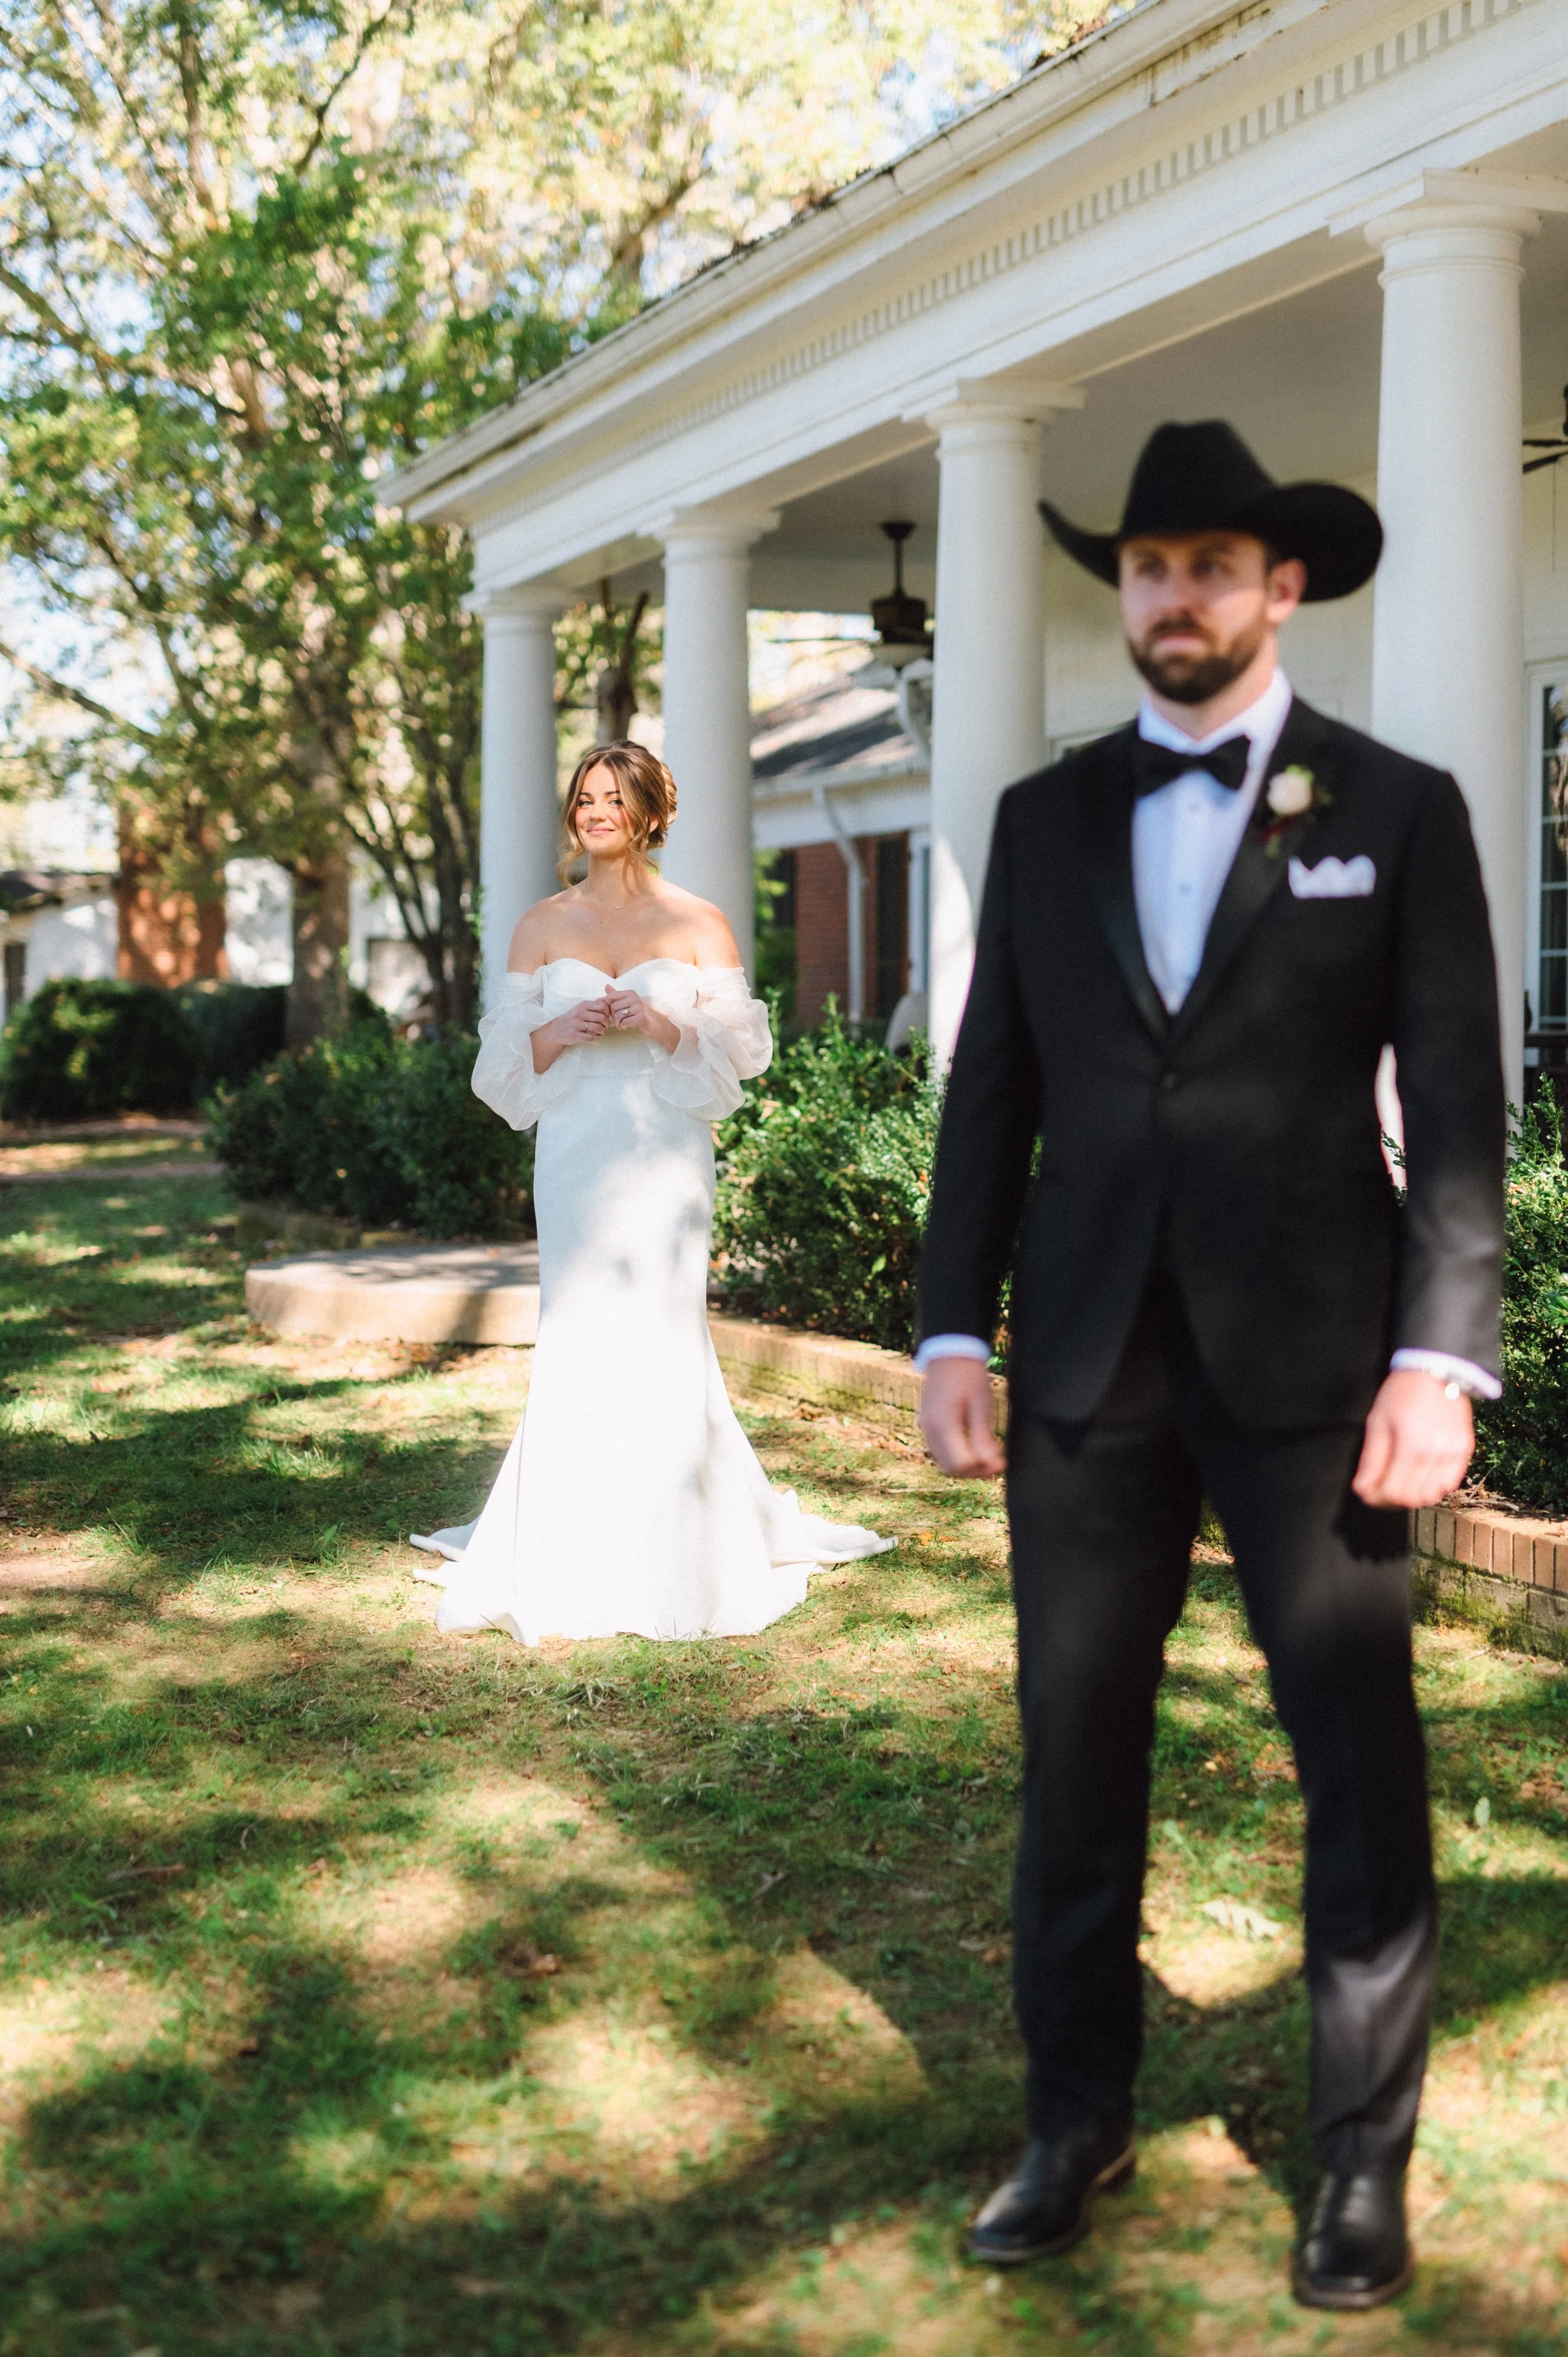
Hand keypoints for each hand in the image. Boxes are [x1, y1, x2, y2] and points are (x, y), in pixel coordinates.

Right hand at [532, 994, 610, 1072]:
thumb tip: (608, 998)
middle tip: (606, 1025)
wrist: (557, 1029)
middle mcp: (579, 1013)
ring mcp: (576, 1024)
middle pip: (601, 1018)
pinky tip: (597, 1036)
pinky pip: (591, 1037)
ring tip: (602, 1031)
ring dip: (603, 1031)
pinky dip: (597, 1037)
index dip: (608, 1012)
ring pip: (597, 1028)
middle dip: (607, 1023)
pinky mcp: (575, 1035)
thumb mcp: (582, 1007)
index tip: (606, 1016)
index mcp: (583, 1005)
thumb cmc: (573, 1017)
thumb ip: (595, 1004)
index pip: (602, 1006)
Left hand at [605, 986, 679, 1052]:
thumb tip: (606, 986)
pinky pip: (625, 1022)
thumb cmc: (640, 1013)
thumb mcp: (629, 1002)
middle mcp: (634, 998)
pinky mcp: (641, 1017)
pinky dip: (623, 1026)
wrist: (656, 1023)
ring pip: (618, 1015)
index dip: (607, 1006)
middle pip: (613, 1007)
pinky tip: (625, 1027)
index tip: (612, 1012)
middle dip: (613, 1017)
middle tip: (618, 1021)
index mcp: (630, 993)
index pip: (611, 996)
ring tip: (621, 1025)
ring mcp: (638, 1007)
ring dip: (617, 1023)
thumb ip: (617, 995)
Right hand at [919, 1355, 1005, 1477]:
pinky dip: (958, 1454)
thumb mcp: (981, 1404)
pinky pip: (941, 1450)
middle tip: (998, 1462)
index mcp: (943, 1423)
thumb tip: (990, 1465)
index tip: (1002, 1462)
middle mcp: (929, 1429)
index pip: (960, 1464)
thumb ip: (982, 1436)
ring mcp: (926, 1427)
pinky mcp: (928, 1424)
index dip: (982, 1469)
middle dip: (975, 1471)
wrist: (950, 1352)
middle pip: (951, 1468)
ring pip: (945, 1462)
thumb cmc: (969, 1375)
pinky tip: (975, 1445)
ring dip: (967, 1465)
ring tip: (989, 1454)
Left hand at [1352, 1369, 1473, 1508]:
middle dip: (1391, 1500)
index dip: (1376, 1498)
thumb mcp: (1377, 1422)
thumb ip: (1371, 1459)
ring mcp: (1454, 1453)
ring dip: (1413, 1496)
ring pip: (1432, 1495)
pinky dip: (1434, 1487)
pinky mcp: (1465, 1450)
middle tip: (1379, 1490)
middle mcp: (1436, 1454)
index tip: (1366, 1493)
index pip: (1394, 1492)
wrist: (1436, 1371)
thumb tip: (1362, 1489)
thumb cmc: (1402, 1393)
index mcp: (1411, 1446)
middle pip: (1413, 1498)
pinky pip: (1450, 1483)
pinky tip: (1420, 1475)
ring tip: (1399, 1482)